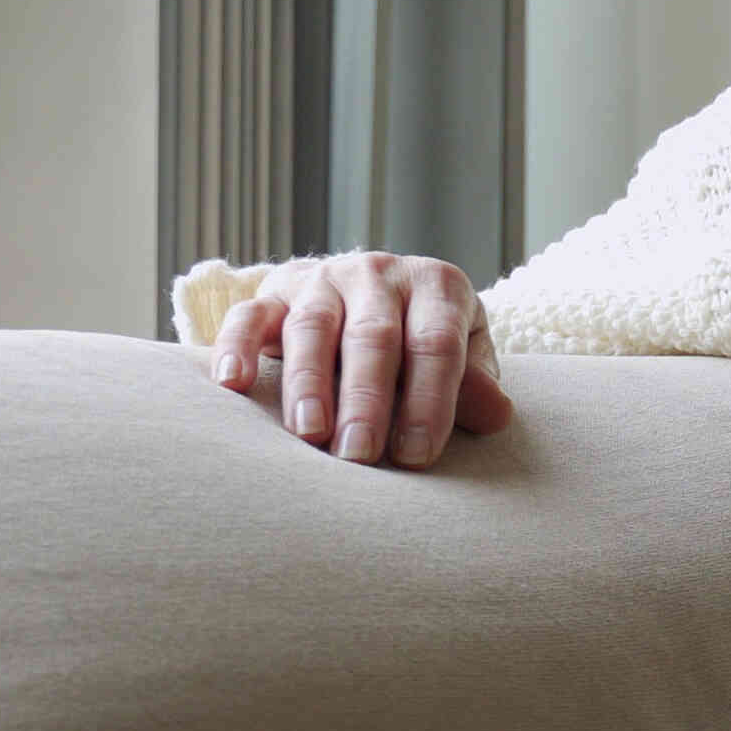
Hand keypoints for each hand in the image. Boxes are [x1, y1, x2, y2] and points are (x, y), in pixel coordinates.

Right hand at [207, 252, 512, 468]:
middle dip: (367, 399)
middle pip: (374, 336)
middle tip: (359, 455)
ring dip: (308, 382)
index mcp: (437, 287)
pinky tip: (233, 383)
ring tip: (309, 433)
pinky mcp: (274, 290)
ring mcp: (324, 279)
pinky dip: (237, 346)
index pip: (436, 344)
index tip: (416, 456)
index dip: (429, 400)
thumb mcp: (462, 352)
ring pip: (312, 326)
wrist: (369, 292)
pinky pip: (249, 314)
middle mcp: (380, 274)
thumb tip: (497, 415)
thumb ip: (473, 384)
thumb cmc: (421, 340)